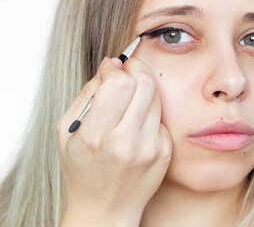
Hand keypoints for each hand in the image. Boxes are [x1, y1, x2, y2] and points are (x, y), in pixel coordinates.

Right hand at [56, 57, 171, 225]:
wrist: (105, 209)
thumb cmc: (82, 170)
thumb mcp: (67, 132)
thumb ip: (87, 94)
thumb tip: (109, 65)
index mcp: (96, 135)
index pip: (119, 83)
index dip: (115, 69)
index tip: (111, 69)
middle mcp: (127, 142)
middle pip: (145, 84)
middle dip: (136, 68)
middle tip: (129, 69)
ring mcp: (150, 148)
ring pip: (156, 97)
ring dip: (144, 89)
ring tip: (131, 98)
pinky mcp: (165, 152)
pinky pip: (161, 117)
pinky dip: (149, 112)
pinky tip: (138, 123)